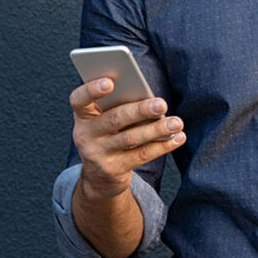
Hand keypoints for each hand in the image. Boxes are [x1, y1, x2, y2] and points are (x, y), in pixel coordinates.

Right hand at [69, 77, 183, 196]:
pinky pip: (141, 156)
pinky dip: (162, 146)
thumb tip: (150, 98)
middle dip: (140, 110)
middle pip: (114, 119)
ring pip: (130, 139)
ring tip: (176, 122)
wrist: (100, 176)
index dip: (91, 90)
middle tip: (162, 104)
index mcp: (83, 116)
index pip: (79, 100)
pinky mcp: (113, 170)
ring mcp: (97, 154)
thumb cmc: (109, 134)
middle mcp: (85, 135)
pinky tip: (178, 137)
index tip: (110, 82)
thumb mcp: (106, 119)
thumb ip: (119, 105)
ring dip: (157, 129)